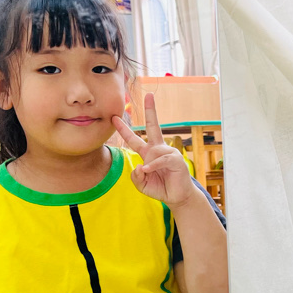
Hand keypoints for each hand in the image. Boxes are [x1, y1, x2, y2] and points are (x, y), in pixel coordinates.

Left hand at [112, 93, 196, 208]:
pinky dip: (153, 166)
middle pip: (153, 126)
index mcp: (149, 153)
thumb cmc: (161, 188)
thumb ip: (135, 176)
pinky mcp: (176, 159)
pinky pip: (160, 159)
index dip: (124, 129)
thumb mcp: (141, 184)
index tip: (114, 118)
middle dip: (151, 110)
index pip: (134, 139)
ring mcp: (168, 152)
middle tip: (149, 95)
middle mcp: (158, 149)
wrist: (177, 197)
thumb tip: (140, 166)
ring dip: (148, 166)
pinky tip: (148, 170)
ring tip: (148, 174)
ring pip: (152, 153)